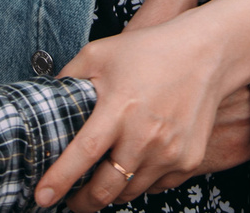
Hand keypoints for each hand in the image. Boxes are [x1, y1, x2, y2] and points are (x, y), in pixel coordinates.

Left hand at [34, 0, 249, 209]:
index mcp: (119, 108)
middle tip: (72, 200)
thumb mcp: (101, 53)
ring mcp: (170, 152)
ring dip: (112, 191)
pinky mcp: (188, 160)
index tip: (43, 197)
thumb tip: (47, 101)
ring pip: (130, 192)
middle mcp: (145, 135)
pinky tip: (136, 160)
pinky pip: (155, 186)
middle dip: (83, 202)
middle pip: (106, 189)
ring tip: (104, 176)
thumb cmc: (151, 51)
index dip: (60, 179)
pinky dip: (141, 181)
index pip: (82, 154)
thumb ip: (70, 78)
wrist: (206, 54)